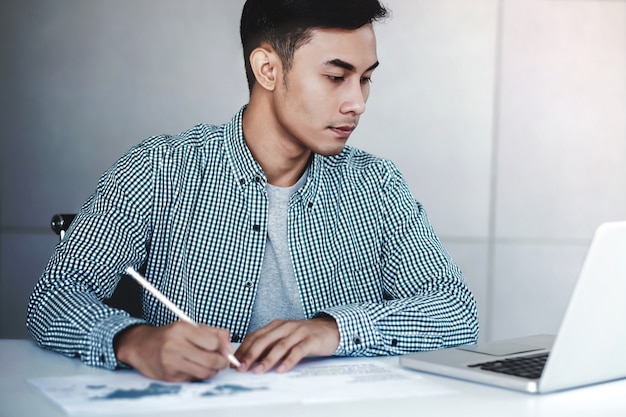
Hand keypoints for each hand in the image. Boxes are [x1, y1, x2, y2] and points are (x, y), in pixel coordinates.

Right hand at [114, 322, 232, 381]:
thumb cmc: (170, 335)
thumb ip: (214, 333)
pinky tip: (194, 367)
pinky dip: (199, 374)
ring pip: (205, 373)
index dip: (223, 347)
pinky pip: (193, 379)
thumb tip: (229, 347)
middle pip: (212, 360)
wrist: (141, 346)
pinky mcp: (169, 376)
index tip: (224, 349)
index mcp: (182, 329)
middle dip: (222, 362)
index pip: (213, 342)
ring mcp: (171, 362)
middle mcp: (175, 345)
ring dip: (212, 371)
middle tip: (222, 360)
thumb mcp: (190, 327)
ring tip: (209, 364)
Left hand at [235, 316, 339, 373]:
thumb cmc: (304, 335)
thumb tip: (250, 361)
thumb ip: (270, 345)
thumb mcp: (284, 337)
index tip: (234, 362)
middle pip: (264, 340)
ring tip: (258, 371)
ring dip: (267, 359)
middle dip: (251, 354)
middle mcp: (285, 327)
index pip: (255, 336)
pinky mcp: (310, 340)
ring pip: (279, 346)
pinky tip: (281, 369)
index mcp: (276, 325)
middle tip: (241, 367)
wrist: (330, 328)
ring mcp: (298, 332)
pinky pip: (297, 351)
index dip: (244, 349)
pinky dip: (288, 360)